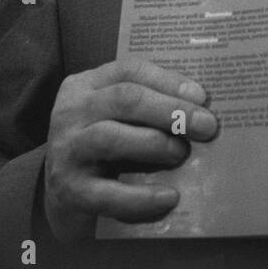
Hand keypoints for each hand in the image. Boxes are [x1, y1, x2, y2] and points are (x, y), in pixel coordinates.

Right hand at [44, 60, 217, 241]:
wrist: (60, 193)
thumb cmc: (102, 145)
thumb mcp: (116, 115)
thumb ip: (148, 106)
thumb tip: (201, 109)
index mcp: (85, 85)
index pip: (129, 71)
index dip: (167, 81)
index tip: (201, 96)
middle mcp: (71, 112)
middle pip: (124, 99)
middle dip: (170, 110)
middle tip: (207, 126)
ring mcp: (67, 150)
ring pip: (111, 138)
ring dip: (154, 144)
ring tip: (182, 153)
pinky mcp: (69, 191)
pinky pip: (108, 193)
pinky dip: (142, 196)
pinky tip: (169, 197)